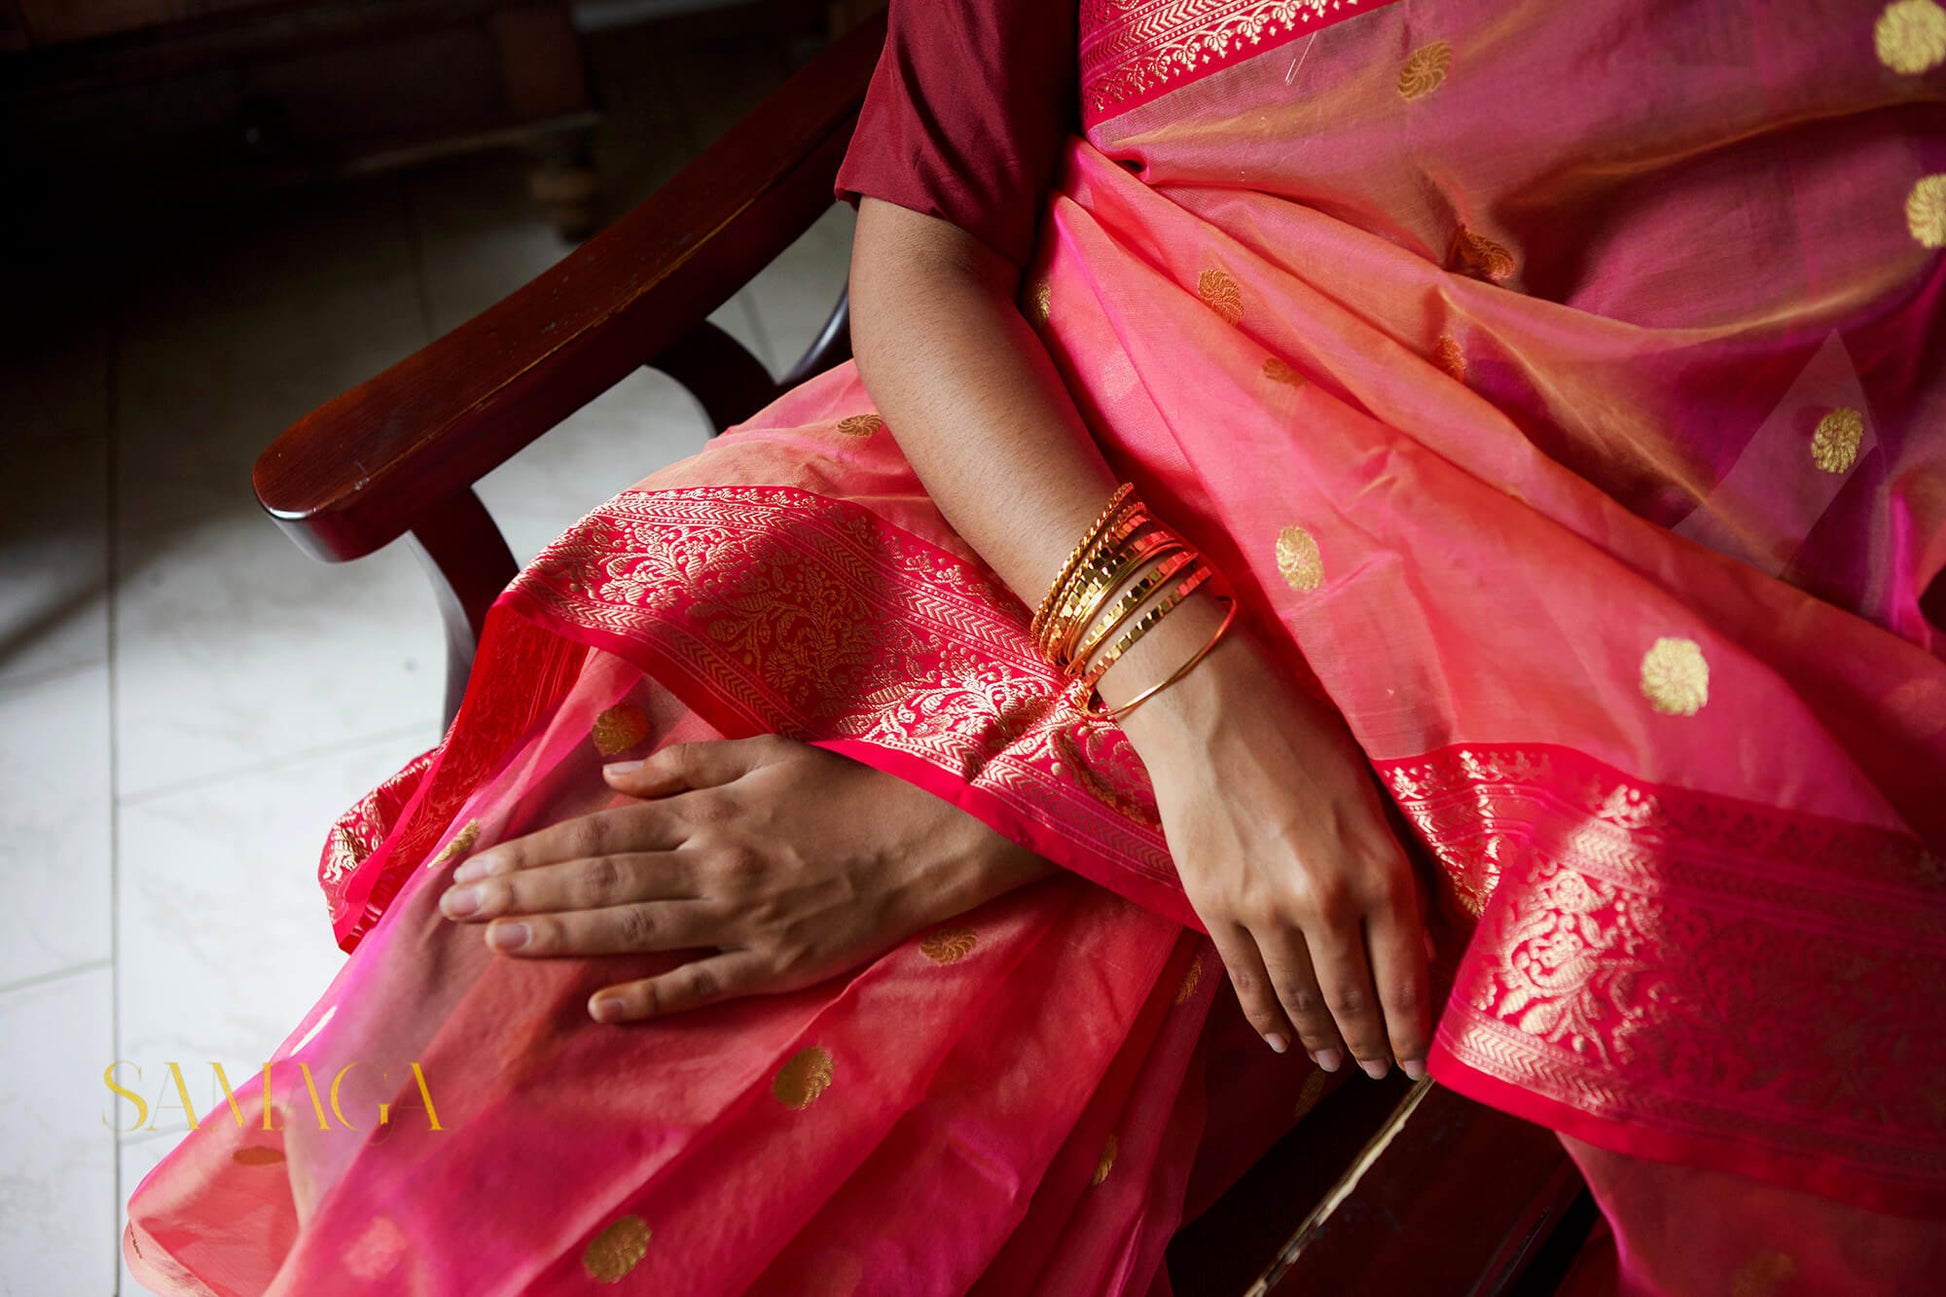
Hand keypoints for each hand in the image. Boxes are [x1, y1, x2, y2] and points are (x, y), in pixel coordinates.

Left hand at [436, 735, 1052, 1021]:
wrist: (924, 841)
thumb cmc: (844, 794)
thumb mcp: (767, 755)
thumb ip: (687, 767)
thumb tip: (614, 778)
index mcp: (706, 814)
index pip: (598, 835)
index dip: (533, 851)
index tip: (476, 864)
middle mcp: (712, 867)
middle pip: (601, 880)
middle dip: (524, 894)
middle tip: (458, 909)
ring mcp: (740, 920)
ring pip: (634, 929)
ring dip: (562, 935)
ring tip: (500, 943)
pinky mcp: (772, 966)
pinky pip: (701, 984)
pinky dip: (650, 996)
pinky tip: (599, 1005)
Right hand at [1111, 595, 1431, 1078]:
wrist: (1209, 707)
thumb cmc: (1300, 735)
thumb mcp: (1369, 800)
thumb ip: (1392, 873)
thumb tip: (1411, 946)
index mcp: (1379, 871)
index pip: (1406, 979)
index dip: (1413, 1032)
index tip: (1418, 1065)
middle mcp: (1327, 902)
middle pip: (1353, 999)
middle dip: (1370, 1043)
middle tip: (1378, 1069)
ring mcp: (1266, 910)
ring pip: (1301, 999)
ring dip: (1321, 1037)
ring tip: (1332, 1059)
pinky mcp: (1216, 908)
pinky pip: (1248, 981)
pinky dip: (1267, 1017)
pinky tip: (1281, 1036)